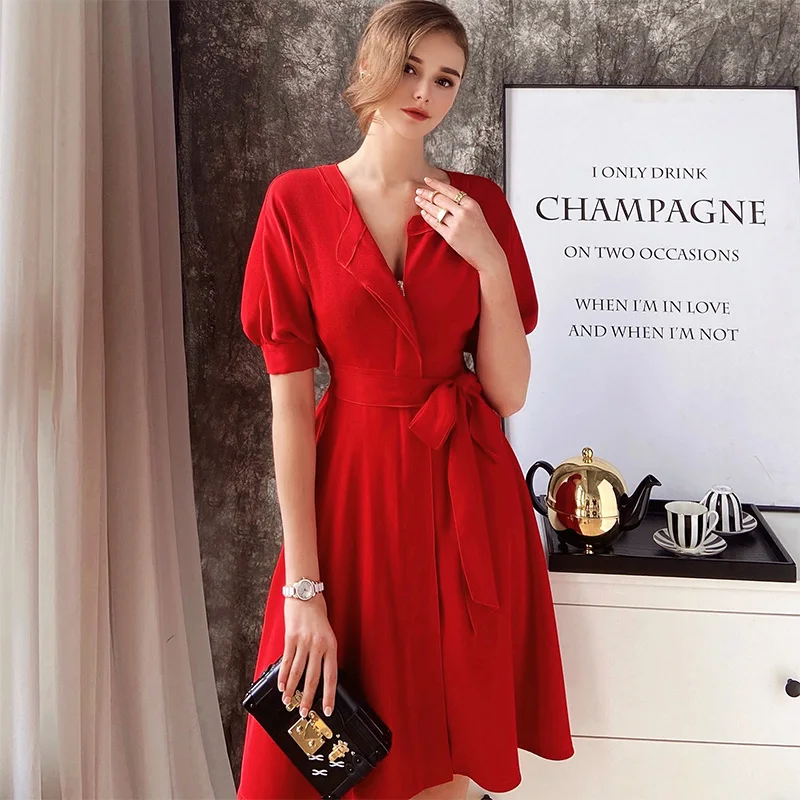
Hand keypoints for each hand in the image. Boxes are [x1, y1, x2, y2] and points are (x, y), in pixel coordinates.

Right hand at [278, 593, 337, 717]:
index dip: (329, 695)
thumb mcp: (327, 633)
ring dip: (292, 690)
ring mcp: (303, 642)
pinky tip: (280, 686)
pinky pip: (286, 661)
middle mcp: (318, 645)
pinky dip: (282, 676)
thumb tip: (319, 674)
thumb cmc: (317, 612)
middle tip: (303, 712)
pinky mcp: (290, 638)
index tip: (328, 710)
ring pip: (297, 672)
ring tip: (289, 702)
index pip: (331, 676)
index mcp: (331, 645)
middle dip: (308, 698)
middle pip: (313, 678)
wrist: (305, 594)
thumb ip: (324, 652)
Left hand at [414, 176, 506, 273]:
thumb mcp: (476, 213)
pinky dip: (428, 217)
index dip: (436, 184)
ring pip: (436, 210)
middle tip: (418, 191)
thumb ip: (463, 205)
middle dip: (427, 193)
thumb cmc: (482, 234)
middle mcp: (463, 212)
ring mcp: (456, 225)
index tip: (427, 180)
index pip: (450, 190)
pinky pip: (435, 224)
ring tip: (418, 200)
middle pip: (440, 199)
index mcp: (471, 204)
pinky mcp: (450, 236)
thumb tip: (445, 196)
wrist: (487, 252)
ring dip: (425, 204)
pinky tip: (423, 213)